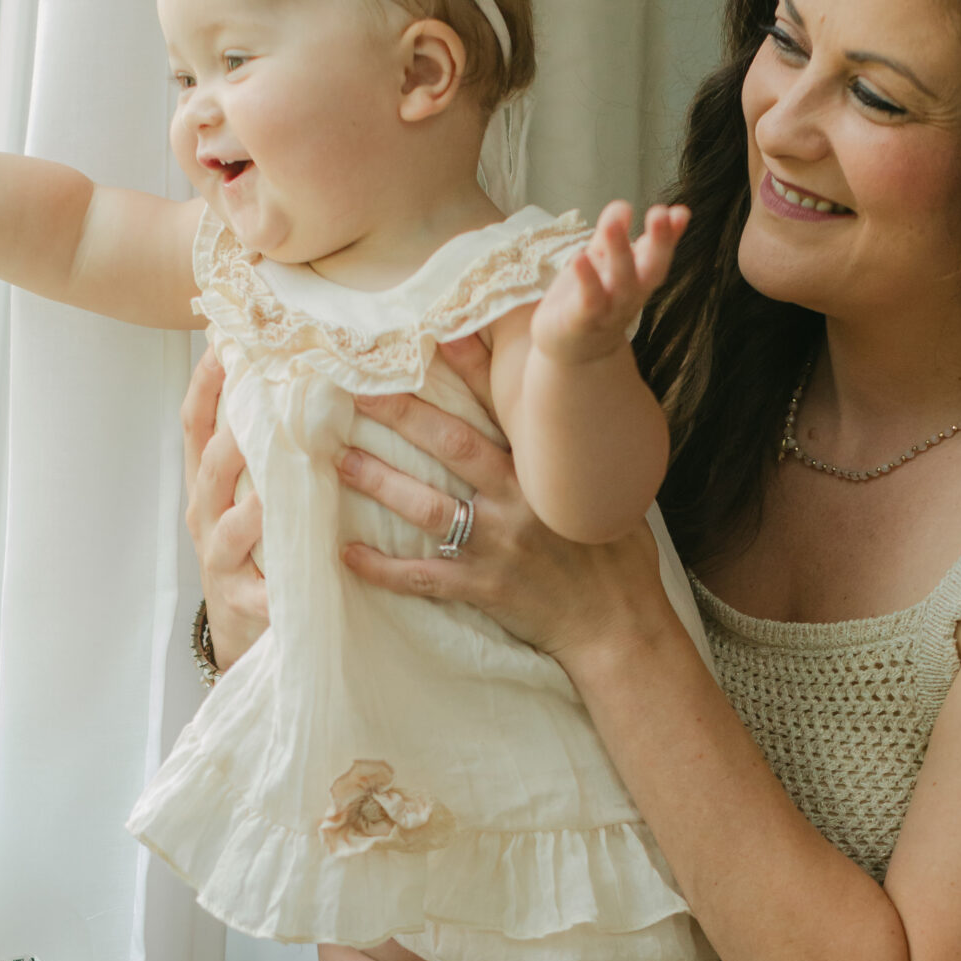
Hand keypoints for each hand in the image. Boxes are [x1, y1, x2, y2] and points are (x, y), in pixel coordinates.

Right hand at [182, 344, 268, 666]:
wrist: (241, 626)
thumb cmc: (253, 545)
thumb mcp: (249, 488)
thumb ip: (262, 442)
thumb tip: (288, 371)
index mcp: (207, 480)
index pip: (196, 422)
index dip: (207, 383)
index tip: (227, 343)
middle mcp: (206, 512)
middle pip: (212, 465)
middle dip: (235, 435)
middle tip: (264, 405)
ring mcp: (219, 557)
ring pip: (231, 525)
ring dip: (253, 506)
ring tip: (276, 491)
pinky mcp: (241, 601)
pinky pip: (260, 594)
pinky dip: (275, 589)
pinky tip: (296, 581)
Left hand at [337, 384, 668, 667]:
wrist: (619, 624)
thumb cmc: (618, 557)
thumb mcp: (607, 494)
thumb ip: (575, 460)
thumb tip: (566, 418)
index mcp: (547, 473)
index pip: (503, 409)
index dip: (470, 369)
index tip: (435, 336)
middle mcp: (519, 501)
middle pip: (451, 446)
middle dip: (403, 414)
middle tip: (361, 390)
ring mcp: (498, 545)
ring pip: (428, 506)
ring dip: (381, 482)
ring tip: (341, 461)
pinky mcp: (484, 587)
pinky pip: (423, 577)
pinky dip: (383, 568)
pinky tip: (348, 555)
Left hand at [530, 200, 689, 367]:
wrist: (572, 351)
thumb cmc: (590, 299)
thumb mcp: (603, 262)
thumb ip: (613, 232)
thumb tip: (624, 205)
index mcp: (639, 277)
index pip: (660, 254)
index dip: (671, 234)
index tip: (680, 212)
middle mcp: (630, 294)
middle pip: (651, 269)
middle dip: (659, 242)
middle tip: (660, 213)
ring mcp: (609, 309)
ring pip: (621, 282)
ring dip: (619, 252)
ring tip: (612, 224)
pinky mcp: (582, 320)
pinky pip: (589, 300)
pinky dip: (586, 279)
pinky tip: (579, 257)